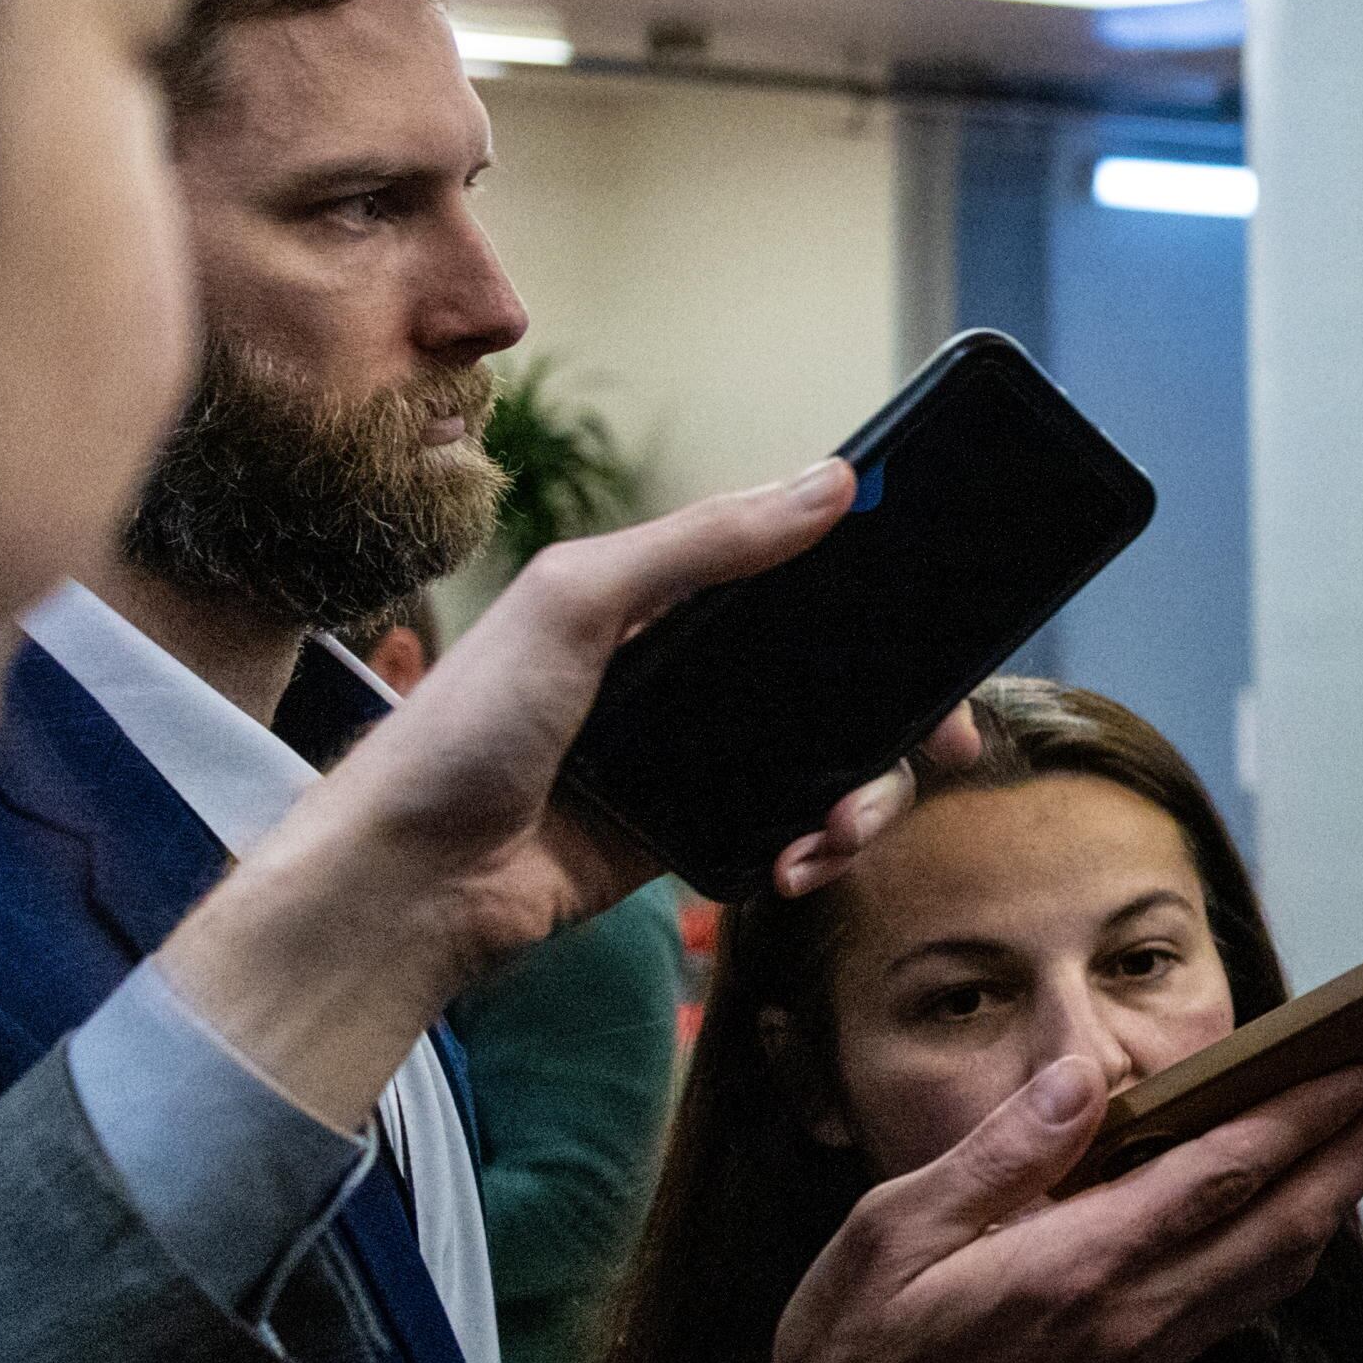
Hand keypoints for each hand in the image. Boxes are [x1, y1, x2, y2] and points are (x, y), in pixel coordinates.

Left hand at [158, 460, 978, 1131]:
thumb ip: (704, 544)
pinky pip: (792, 830)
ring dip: (865, 798)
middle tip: (951, 748)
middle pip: (842, 677)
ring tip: (836, 835)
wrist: (411, 880)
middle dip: (908, 717)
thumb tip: (834, 482)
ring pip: (833, 762)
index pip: (798, 574)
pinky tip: (799, 866)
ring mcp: (697, 756)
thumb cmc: (466, 727)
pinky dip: (817, 849)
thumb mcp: (578, 602)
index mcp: (660, 598)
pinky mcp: (693, 832)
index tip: (949, 618)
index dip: (882, 592)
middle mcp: (688, 672)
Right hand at [706, 1057, 1362, 1362]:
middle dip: (1360, 1155)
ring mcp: (1141, 1360)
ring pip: (1272, 1276)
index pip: (1224, 1177)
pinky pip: (1234, 1308)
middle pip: (1284, 1228)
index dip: (1306, 1120)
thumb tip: (1083, 1080)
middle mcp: (1133, 1319)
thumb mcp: (894, 1227)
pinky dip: (1281, 1252)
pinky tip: (1286, 1218)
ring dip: (1334, 1204)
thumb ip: (1003, 1154)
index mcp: (1078, 1268)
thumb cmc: (854, 1347)